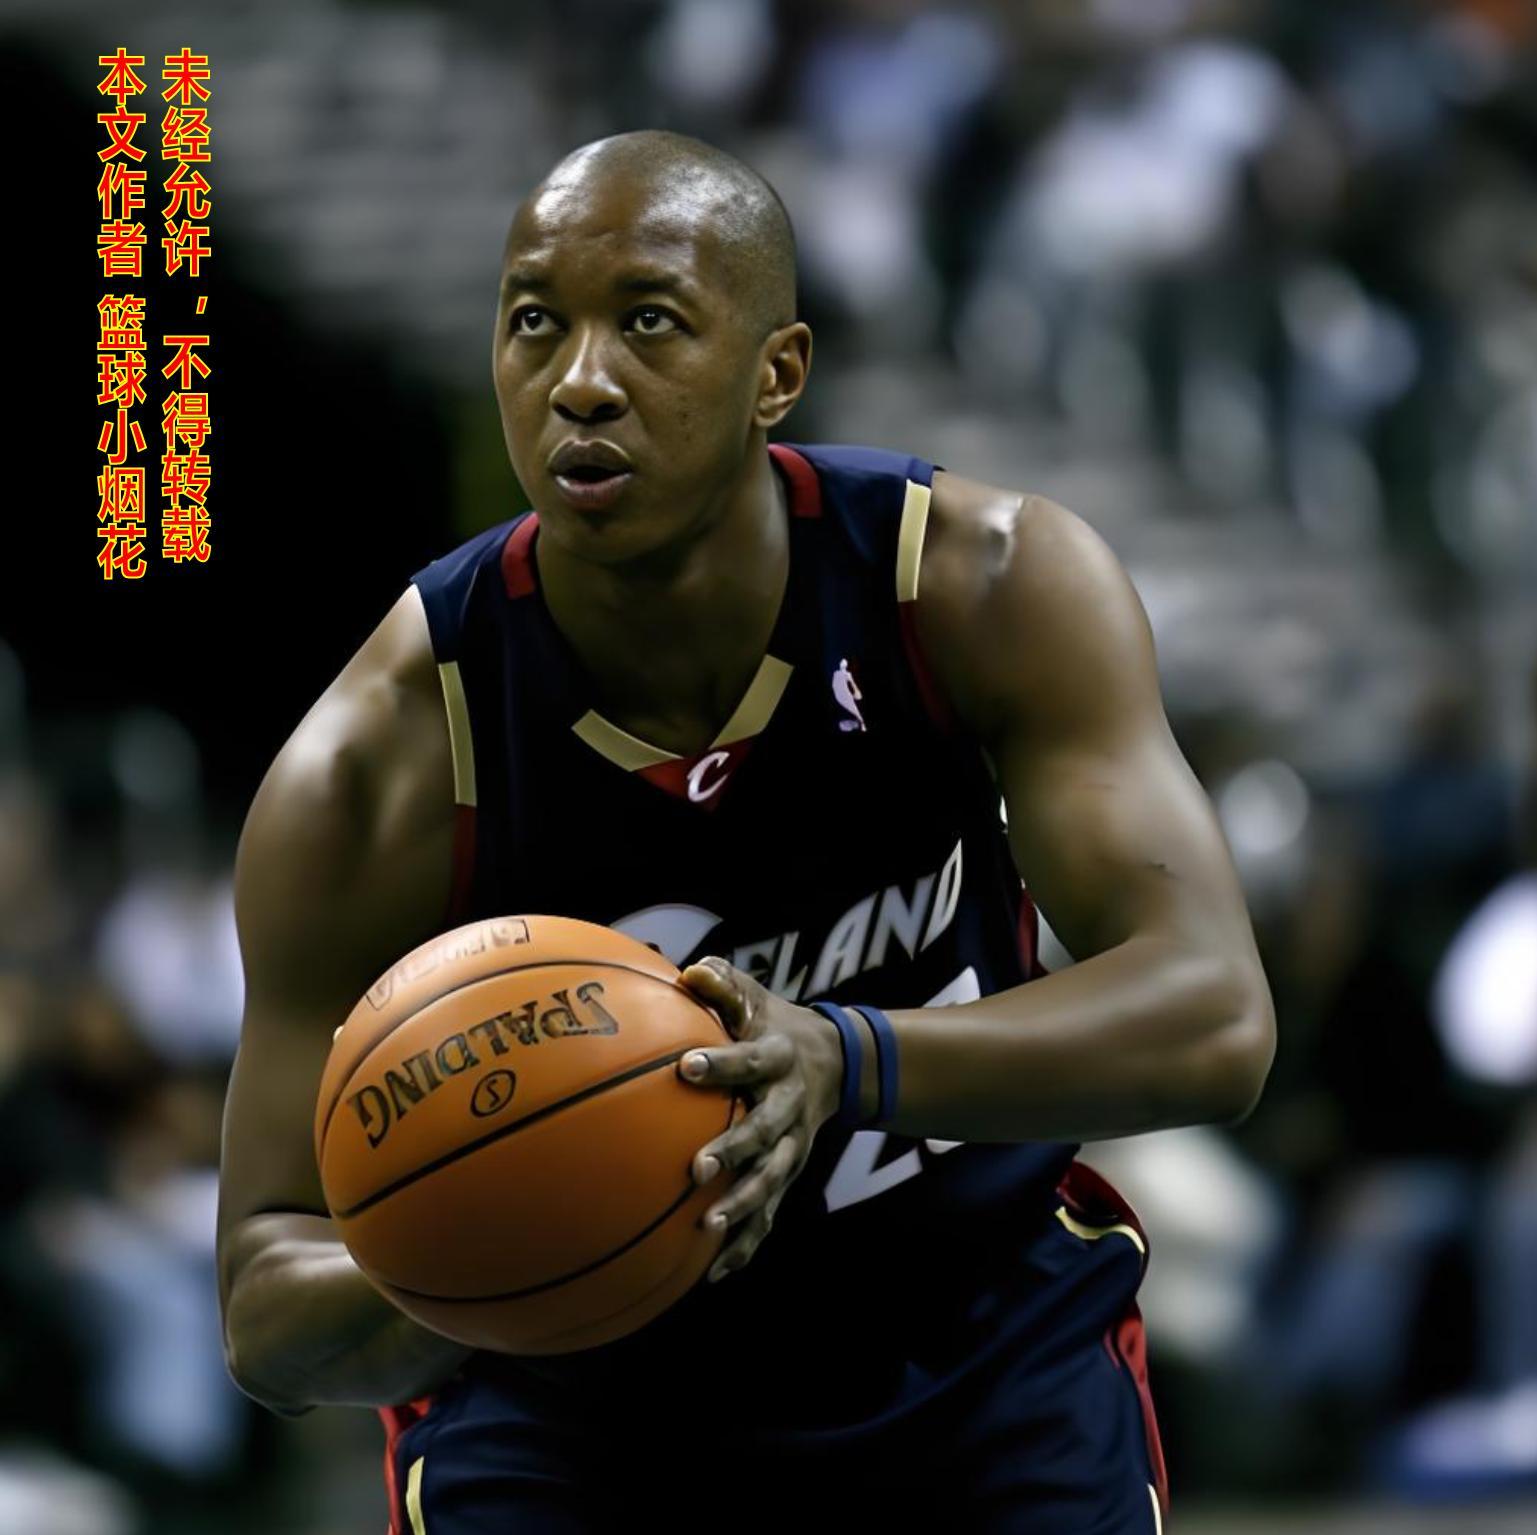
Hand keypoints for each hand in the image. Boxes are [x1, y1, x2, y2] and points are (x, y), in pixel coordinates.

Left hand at [676, 957, 842, 1282]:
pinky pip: (769, 1214)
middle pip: (765, 1131)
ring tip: (708, 1227)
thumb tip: (689, 969)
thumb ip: (724, 983)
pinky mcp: (788, 1174)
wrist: (840, 1064)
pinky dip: (746, 1243)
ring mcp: (793, 1146)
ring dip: (743, 1205)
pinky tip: (714, 1273)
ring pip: (772, 1180)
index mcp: (778, 1060)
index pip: (749, 1061)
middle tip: (697, 1167)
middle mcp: (790, 1106)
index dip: (722, 1064)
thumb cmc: (775, 1024)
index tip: (686, 1067)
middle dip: (735, 1150)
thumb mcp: (756, 998)